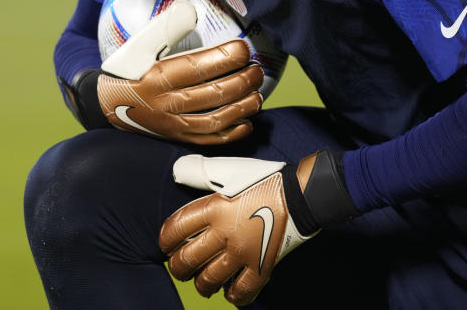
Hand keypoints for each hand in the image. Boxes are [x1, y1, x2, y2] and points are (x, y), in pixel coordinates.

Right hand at [98, 1, 264, 143]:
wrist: (106, 105)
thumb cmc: (126, 70)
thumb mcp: (138, 44)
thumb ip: (165, 27)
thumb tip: (191, 11)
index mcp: (156, 78)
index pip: (197, 68)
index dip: (224, 58)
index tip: (243, 48)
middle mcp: (166, 104)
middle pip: (212, 95)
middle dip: (241, 81)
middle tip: (256, 69)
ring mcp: (172, 125)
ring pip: (214, 121)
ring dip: (241, 107)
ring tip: (257, 93)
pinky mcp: (177, 138)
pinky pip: (207, 141)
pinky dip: (231, 133)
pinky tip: (246, 121)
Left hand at [159, 151, 357, 304]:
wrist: (301, 194)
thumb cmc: (263, 180)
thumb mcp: (228, 170)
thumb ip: (201, 173)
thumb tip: (178, 173)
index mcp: (213, 208)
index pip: (175, 230)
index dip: (166, 240)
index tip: (167, 244)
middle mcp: (224, 234)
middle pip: (187, 261)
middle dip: (178, 267)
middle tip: (180, 265)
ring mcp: (242, 253)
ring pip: (209, 280)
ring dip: (201, 284)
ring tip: (202, 281)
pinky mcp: (261, 267)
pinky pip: (242, 291)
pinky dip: (232, 295)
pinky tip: (229, 291)